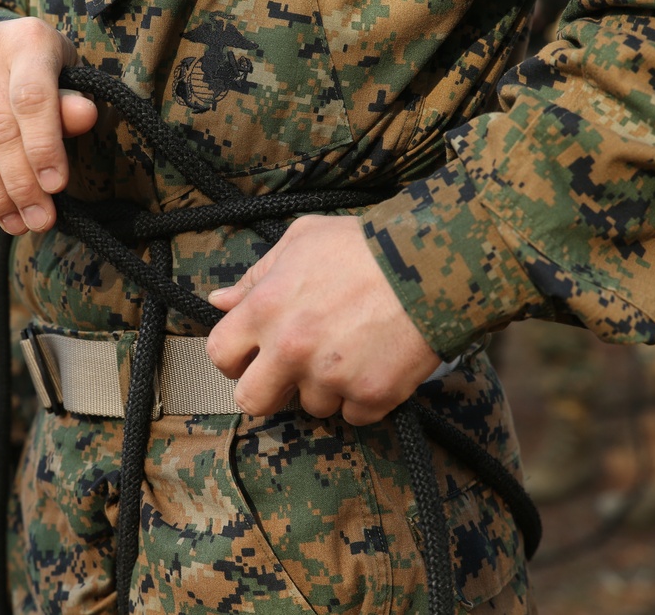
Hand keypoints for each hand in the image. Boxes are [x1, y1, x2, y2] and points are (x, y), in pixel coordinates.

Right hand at [0, 17, 97, 233]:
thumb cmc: (41, 77)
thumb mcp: (66, 84)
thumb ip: (71, 105)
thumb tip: (85, 115)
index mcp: (28, 40)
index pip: (32, 99)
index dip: (43, 148)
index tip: (56, 188)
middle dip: (21, 185)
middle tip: (39, 221)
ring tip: (16, 222)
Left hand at [206, 214, 441, 424]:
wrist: (435, 263)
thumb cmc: (366, 245)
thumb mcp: (302, 241)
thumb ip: (257, 275)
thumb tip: (221, 300)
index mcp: (266, 309)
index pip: (220, 355)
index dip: (234, 358)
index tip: (251, 356)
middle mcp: (291, 349)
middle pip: (253, 401)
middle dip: (269, 390)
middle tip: (292, 372)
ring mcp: (331, 377)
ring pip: (312, 407)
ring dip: (327, 388)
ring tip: (351, 351)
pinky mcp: (371, 395)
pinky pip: (355, 415)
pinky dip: (364, 397)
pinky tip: (376, 363)